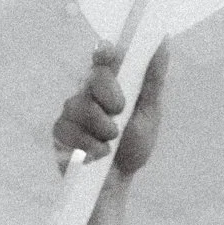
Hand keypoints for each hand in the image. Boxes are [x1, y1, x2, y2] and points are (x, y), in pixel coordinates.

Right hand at [52, 42, 168, 178]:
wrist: (116, 183)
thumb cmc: (133, 147)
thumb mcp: (149, 113)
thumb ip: (153, 79)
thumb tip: (163, 41)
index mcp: (110, 84)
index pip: (103, 56)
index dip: (104, 52)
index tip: (108, 55)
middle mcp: (88, 92)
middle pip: (92, 78)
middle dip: (110, 98)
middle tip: (120, 113)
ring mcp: (71, 111)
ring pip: (81, 106)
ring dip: (102, 128)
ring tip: (110, 142)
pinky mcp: (60, 131)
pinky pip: (70, 130)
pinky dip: (89, 145)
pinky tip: (97, 154)